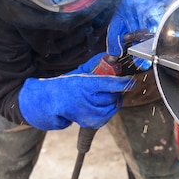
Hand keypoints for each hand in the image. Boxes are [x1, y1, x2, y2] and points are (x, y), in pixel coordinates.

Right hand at [18, 53, 133, 129]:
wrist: (47, 102)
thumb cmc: (65, 85)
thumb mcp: (79, 72)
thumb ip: (95, 65)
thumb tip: (111, 56)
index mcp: (84, 84)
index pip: (109, 83)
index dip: (123, 83)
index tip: (131, 81)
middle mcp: (85, 99)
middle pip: (111, 97)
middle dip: (115, 92)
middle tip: (113, 88)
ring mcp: (86, 113)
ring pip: (110, 108)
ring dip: (112, 103)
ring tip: (106, 97)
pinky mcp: (86, 123)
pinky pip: (105, 118)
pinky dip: (107, 112)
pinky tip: (101, 106)